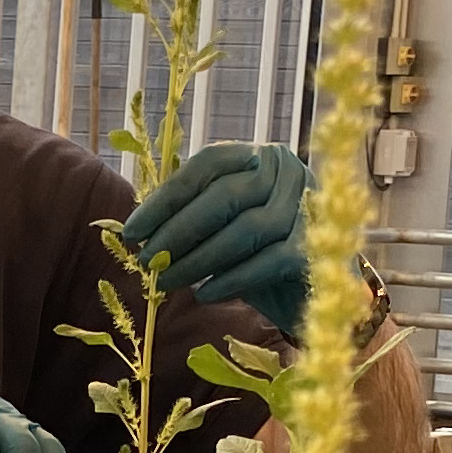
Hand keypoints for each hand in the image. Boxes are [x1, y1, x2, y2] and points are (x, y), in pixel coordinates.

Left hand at [124, 142, 310, 335]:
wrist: (311, 293)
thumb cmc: (257, 255)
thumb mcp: (221, 228)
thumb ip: (188, 217)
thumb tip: (138, 229)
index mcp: (260, 157)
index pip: (208, 165)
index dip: (166, 198)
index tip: (132, 230)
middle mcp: (289, 172)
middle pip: (226, 196)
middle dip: (178, 231)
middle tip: (146, 260)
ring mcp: (310, 207)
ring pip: (246, 229)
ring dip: (199, 259)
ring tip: (168, 281)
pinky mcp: (319, 247)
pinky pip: (268, 261)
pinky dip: (231, 279)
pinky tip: (204, 295)